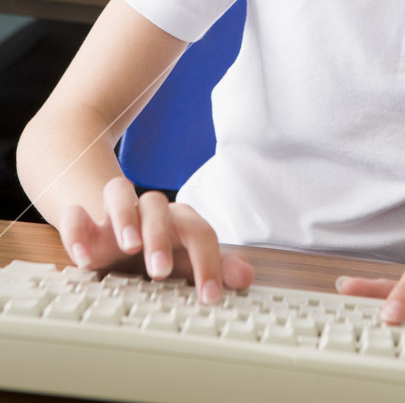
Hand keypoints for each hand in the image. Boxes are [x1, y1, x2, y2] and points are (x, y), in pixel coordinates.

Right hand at [58, 176, 253, 304]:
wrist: (115, 230)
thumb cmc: (158, 248)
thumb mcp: (185, 261)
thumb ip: (214, 267)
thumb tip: (246, 277)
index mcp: (177, 220)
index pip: (199, 232)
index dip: (208, 262)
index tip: (209, 296)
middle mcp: (147, 210)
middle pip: (157, 206)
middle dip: (160, 238)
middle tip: (160, 272)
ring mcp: (114, 212)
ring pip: (119, 191)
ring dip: (125, 217)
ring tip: (127, 247)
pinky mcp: (84, 221)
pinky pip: (76, 214)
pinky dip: (77, 231)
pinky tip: (83, 259)